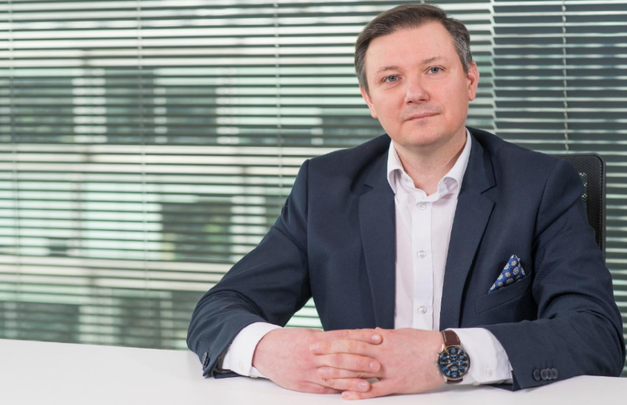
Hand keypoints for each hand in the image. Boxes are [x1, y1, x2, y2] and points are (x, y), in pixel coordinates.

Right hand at [252, 328, 382, 394]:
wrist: (262, 350)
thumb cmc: (287, 341)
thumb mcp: (307, 335)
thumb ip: (327, 340)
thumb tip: (348, 342)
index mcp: (315, 340)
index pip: (343, 337)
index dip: (361, 337)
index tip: (377, 337)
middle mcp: (312, 356)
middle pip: (341, 358)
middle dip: (361, 362)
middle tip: (378, 364)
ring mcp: (307, 371)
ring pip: (333, 377)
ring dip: (352, 381)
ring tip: (367, 384)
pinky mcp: (302, 384)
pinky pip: (323, 388)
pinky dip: (337, 390)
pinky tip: (349, 393)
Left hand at [310, 328, 444, 399]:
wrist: (445, 354)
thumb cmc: (424, 343)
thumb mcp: (401, 334)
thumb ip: (383, 336)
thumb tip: (370, 333)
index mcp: (383, 338)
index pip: (353, 336)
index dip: (335, 337)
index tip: (319, 338)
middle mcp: (382, 352)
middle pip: (350, 350)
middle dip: (330, 351)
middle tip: (312, 351)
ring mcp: (388, 369)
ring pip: (358, 370)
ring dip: (339, 372)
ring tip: (321, 372)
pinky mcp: (397, 384)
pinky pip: (374, 390)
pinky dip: (359, 393)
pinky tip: (345, 395)